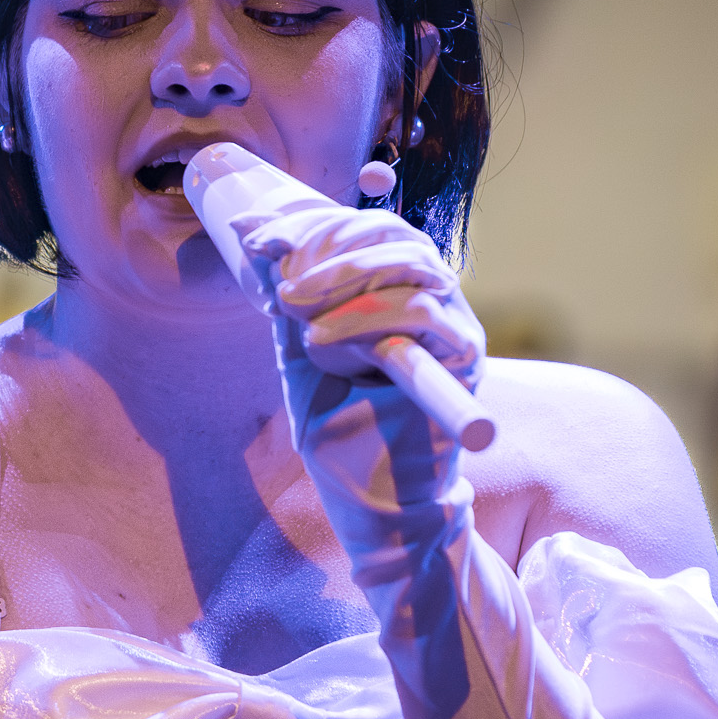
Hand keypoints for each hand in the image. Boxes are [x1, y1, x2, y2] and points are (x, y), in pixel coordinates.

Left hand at [240, 201, 485, 464]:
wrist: (370, 495)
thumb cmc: (339, 423)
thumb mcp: (300, 347)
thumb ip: (290, 297)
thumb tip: (256, 239)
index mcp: (398, 286)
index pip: (365, 228)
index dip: (309, 223)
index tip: (252, 237)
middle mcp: (433, 295)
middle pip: (391, 235)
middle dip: (326, 249)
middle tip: (280, 290)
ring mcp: (454, 322)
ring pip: (409, 265)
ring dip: (343, 283)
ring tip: (296, 319)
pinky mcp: (465, 356)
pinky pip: (421, 312)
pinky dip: (366, 318)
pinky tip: (320, 341)